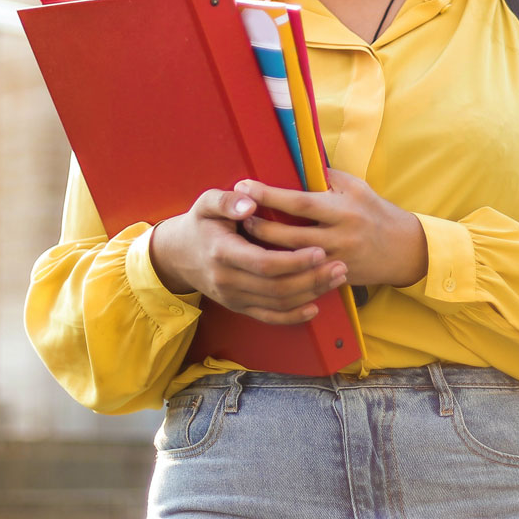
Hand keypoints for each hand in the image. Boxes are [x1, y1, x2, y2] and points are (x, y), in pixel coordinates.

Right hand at [148, 187, 347, 324]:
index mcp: (222, 252)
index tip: (320, 251)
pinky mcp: (239, 307)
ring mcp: (233, 297)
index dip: (294, 261)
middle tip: (340, 266)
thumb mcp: (206, 203)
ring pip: (277, 303)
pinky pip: (269, 317)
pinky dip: (293, 316)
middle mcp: (227, 280)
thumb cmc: (200, 223)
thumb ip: (227, 200)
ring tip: (337, 278)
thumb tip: (250, 203)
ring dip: (310, 294)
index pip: (264, 263)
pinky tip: (315, 306)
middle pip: (276, 287)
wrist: (178, 255)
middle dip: (311, 279)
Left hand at [237, 169, 427, 289]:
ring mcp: (336, 261)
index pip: (300, 202)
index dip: (270, 195)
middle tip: (237, 215)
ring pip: (292, 259)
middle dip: (259, 225)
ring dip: (265, 249)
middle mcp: (339, 236)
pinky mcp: (335, 278)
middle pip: (290, 235)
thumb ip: (326, 177)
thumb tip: (294, 162)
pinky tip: (263, 262)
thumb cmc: (375, 211)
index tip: (245, 186)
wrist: (403, 249)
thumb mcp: (355, 187)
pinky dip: (281, 268)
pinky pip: (302, 276)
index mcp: (343, 209)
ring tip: (244, 236)